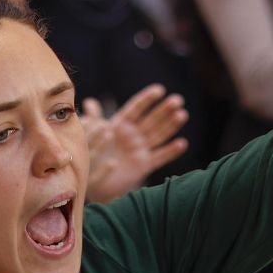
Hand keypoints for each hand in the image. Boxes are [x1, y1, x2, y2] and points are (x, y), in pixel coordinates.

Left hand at [84, 85, 189, 202]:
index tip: (160, 89)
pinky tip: (182, 143)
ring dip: (171, 125)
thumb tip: (89, 102)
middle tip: (178, 99)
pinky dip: (171, 151)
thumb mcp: (91, 136)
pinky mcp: (144, 165)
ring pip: (159, 134)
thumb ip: (92, 120)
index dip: (147, 99)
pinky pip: (159, 157)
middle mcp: (133, 135)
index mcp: (121, 125)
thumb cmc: (92, 155)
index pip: (136, 108)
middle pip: (151, 119)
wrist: (94, 182)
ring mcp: (140, 149)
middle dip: (164, 110)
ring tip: (182, 114)